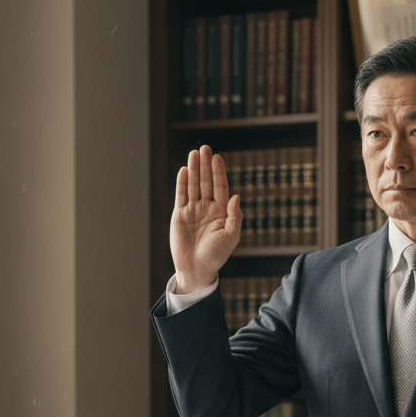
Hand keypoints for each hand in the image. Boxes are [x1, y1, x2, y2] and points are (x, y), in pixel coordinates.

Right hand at [170, 145, 242, 292]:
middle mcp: (207, 207)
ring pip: (193, 185)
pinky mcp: (179, 215)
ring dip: (193, 169)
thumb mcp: (231, 236)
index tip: (217, 158)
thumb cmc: (217, 255)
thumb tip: (236, 196)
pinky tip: (183, 170)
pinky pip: (181, 195)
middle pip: (206, 182)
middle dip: (205, 165)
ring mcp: (193, 210)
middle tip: (205, 148)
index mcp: (221, 211)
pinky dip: (182, 183)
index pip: (220, 187)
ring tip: (194, 153)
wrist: (197, 268)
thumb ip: (235, 216)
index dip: (218, 172)